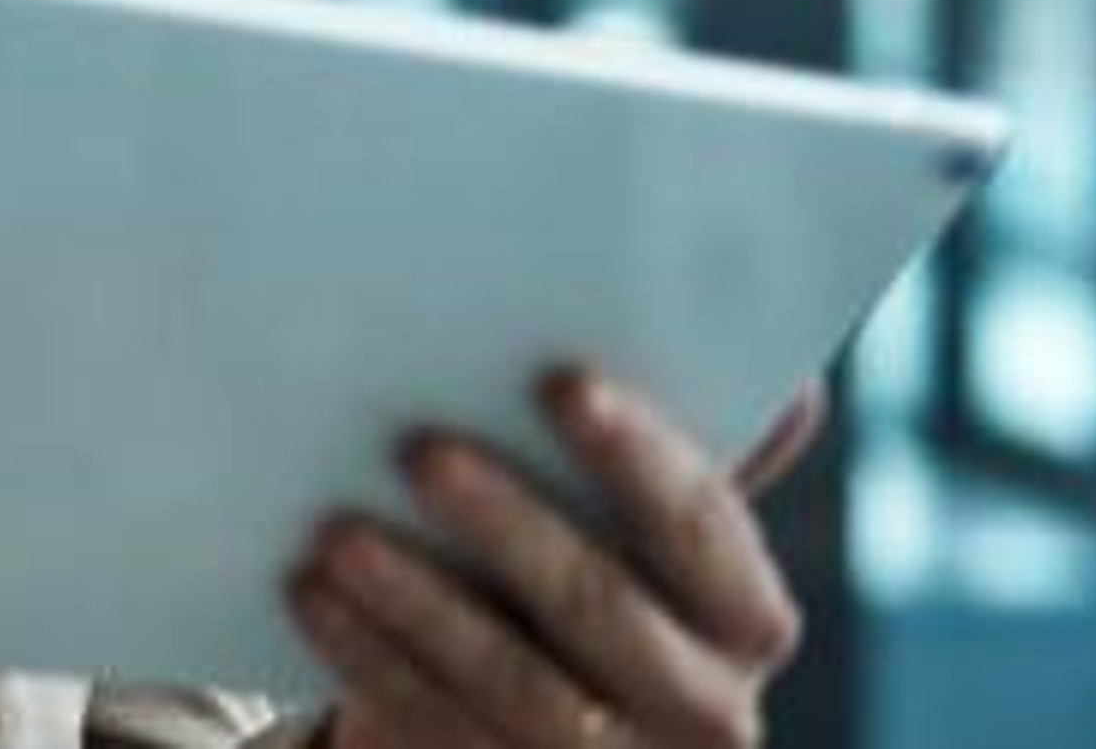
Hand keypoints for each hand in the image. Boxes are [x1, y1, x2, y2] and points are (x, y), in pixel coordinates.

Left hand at [289, 368, 832, 747]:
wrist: (525, 723)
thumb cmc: (577, 570)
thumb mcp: (626, 530)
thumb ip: (658, 462)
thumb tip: (783, 380)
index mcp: (744, 615)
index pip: (701, 525)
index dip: (635, 454)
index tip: (560, 380)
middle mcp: (706, 706)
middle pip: (603, 608)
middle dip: (510, 526)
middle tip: (421, 449)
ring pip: (515, 683)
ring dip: (418, 602)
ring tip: (335, 532)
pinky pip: (440, 725)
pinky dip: (371, 656)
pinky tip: (312, 594)